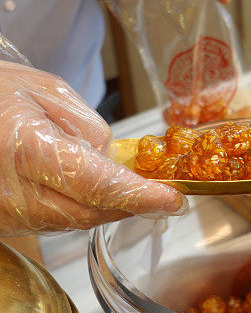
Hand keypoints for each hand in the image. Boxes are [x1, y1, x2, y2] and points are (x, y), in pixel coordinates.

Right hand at [0, 63, 184, 233]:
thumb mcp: (45, 90)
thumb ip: (86, 126)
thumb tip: (113, 158)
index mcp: (28, 150)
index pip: (99, 184)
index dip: (141, 196)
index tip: (173, 199)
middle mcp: (16, 193)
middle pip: (91, 212)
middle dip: (130, 204)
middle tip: (160, 193)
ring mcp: (7, 213)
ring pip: (73, 222)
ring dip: (106, 207)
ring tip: (127, 187)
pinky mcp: (4, 222)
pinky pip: (52, 222)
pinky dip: (78, 208)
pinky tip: (88, 190)